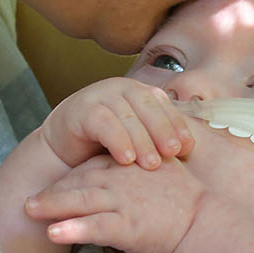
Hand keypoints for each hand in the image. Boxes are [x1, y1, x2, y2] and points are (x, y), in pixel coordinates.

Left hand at [26, 155, 206, 252]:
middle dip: (52, 191)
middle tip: (29, 201)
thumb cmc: (186, 204)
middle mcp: (123, 179)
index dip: (69, 178)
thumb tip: (127, 171)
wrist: (206, 226)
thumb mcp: (164, 174)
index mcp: (131, 165)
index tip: (53, 187)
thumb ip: (141, 170)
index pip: (92, 166)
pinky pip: (94, 225)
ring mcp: (124, 201)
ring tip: (29, 210)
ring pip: (81, 199)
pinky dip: (72, 228)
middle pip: (79, 180)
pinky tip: (53, 233)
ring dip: (52, 205)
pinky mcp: (128, 225)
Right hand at [40, 77, 192, 169]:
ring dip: (142, 140)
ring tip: (151, 164)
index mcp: (138, 92)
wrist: (64, 151)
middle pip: (147, 106)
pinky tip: (126, 159)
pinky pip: (103, 123)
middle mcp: (120, 89)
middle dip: (162, 130)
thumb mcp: (135, 140)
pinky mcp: (81, 109)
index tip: (187, 147)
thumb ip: (157, 139)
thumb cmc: (105, 148)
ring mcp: (99, 95)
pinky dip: (117, 141)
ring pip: (127, 115)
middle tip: (172, 153)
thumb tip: (189, 149)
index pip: (163, 104)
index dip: (176, 124)